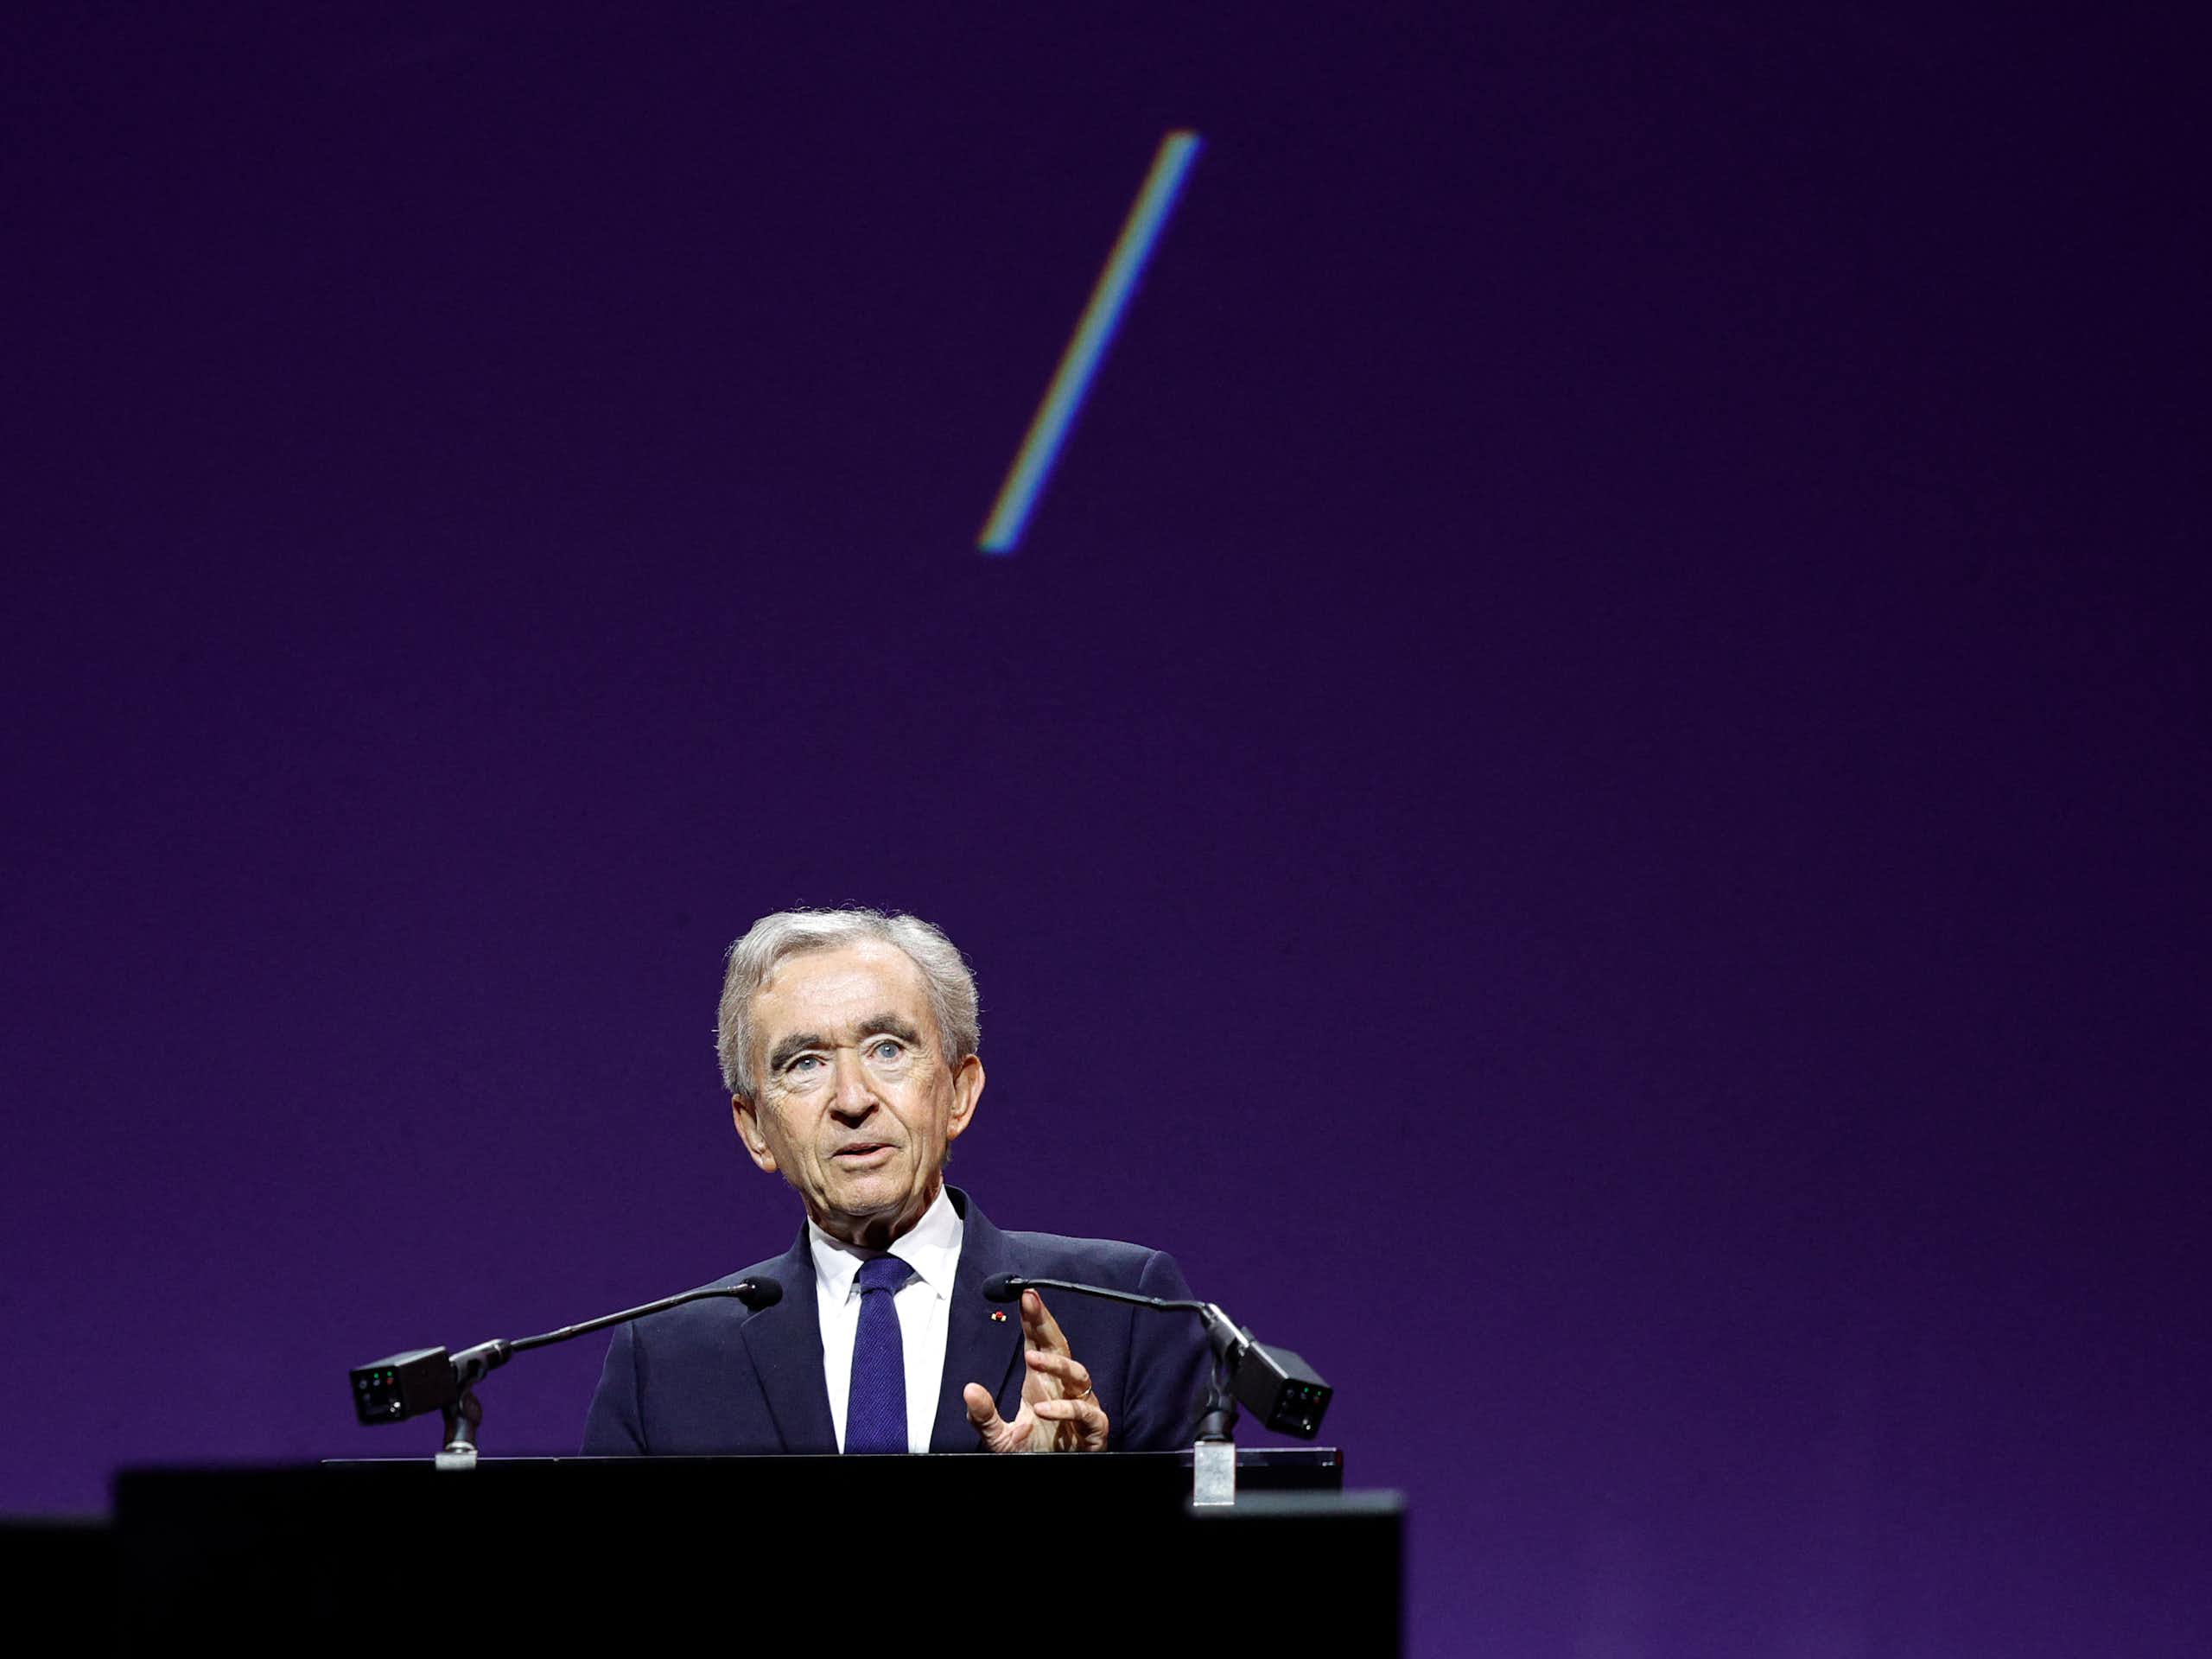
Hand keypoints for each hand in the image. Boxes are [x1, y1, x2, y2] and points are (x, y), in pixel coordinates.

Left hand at [963, 1289, 1108, 1452]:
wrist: (1051, 1478)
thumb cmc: (1031, 1454)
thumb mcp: (998, 1437)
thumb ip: (983, 1416)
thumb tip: (969, 1389)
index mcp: (1042, 1384)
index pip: (1040, 1344)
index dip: (1034, 1319)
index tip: (1024, 1296)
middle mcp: (1064, 1390)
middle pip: (1061, 1347)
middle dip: (1046, 1323)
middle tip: (1031, 1303)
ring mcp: (1081, 1407)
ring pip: (1078, 1374)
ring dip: (1056, 1364)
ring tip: (1031, 1359)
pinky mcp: (1093, 1430)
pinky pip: (1085, 1413)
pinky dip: (1064, 1409)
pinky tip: (1042, 1409)